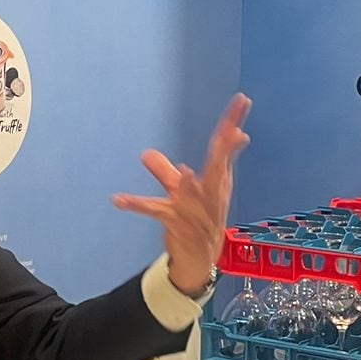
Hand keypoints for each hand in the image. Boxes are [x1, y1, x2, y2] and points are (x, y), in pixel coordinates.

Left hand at [112, 93, 251, 296]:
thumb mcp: (189, 189)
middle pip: (218, 166)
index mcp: (216, 182)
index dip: (232, 123)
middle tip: (233, 131)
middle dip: (225, 147)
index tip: (242, 101)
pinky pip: (153, 210)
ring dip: (186, 184)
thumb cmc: (200, 219)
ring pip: (188, 192)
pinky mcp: (175, 223)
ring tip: (184, 172)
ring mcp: (193, 210)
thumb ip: (172, 167)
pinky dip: (135, 204)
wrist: (200, 258)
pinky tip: (118, 199)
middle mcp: (209, 194)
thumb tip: (151, 152)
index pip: (225, 148)